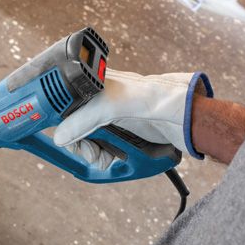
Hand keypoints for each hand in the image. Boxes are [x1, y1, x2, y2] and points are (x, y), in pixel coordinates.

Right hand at [53, 69, 212, 167]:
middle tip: (89, 152)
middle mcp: (101, 101)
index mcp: (95, 85)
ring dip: (92, 153)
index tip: (55, 136)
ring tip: (104, 158)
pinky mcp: (123, 135)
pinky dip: (104, 158)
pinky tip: (112, 159)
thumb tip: (61, 136)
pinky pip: (103, 150)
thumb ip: (85, 118)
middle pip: (73, 126)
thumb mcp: (115, 105)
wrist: (189, 118)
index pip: (64, 103)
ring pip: (88, 141)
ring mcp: (112, 120)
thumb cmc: (158, 97)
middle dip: (78, 143)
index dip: (57, 120)